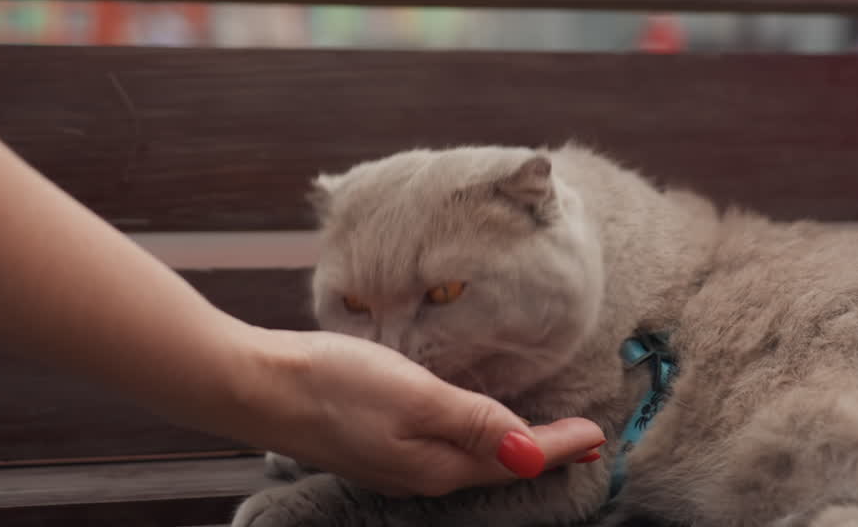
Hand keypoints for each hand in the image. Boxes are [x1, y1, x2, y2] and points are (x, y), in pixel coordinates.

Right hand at [243, 329, 604, 496]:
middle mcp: (419, 473)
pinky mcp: (373, 443)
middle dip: (541, 453)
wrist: (258, 386)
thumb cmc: (335, 385)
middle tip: (581, 440)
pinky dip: (472, 437)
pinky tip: (471, 423)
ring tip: (539, 434)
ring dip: (508, 446)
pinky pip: (440, 448)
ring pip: (468, 460)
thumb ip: (474, 423)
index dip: (560, 446)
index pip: (516, 459)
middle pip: (495, 467)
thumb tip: (530, 453)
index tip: (598, 435)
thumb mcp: (415, 397)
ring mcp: (393, 462)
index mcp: (436, 465)